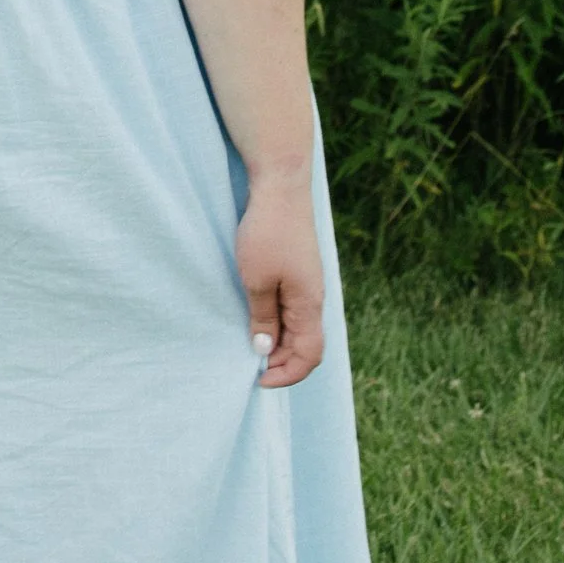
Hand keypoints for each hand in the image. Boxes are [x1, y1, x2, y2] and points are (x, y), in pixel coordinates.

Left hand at [236, 167, 324, 387]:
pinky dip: (277, 321)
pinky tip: (257, 316)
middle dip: (281, 362)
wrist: (280, 184)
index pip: (309, 356)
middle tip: (249, 365)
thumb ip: (262, 317)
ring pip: (298, 327)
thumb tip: (265, 351)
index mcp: (309, 304)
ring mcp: (307, 283)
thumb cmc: (267, 232)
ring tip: (250, 344)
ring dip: (278, 341)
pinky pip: (292, 308)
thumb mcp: (256, 279)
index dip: (286, 374)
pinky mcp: (298, 270)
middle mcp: (314, 297)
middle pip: (306, 345)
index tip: (257, 378)